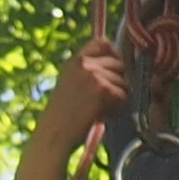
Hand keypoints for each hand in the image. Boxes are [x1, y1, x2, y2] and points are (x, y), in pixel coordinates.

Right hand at [15, 34, 133, 179]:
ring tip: (99, 110)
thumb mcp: (71, 84)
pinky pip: (124, 96)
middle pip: (119, 64)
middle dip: (118, 82)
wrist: (54, 136)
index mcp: (75, 61)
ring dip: (118, 97)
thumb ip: (89, 72)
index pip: (103, 42)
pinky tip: (103, 115)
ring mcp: (94, 75)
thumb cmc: (64, 116)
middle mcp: (84, 64)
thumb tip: (118, 64)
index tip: (113, 70)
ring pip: (124, 81)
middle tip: (103, 100)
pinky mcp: (103, 90)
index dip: (113, 54)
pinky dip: (118, 108)